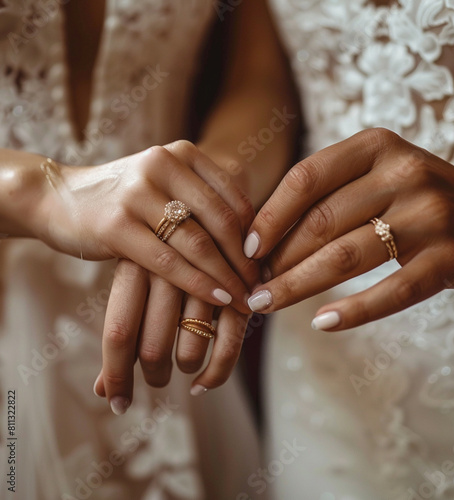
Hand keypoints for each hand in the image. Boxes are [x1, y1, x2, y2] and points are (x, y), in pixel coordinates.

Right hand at [38, 140, 258, 312]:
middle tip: (259, 287)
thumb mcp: (165, 189)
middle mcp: (162, 165)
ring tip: (243, 299)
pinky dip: (197, 283)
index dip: (256, 235)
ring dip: (226, 276)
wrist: (59, 198)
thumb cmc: (125, 200)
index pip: (234, 199)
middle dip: (245, 261)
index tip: (265, 265)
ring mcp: (137, 193)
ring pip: (197, 243)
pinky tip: (216, 299)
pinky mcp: (115, 224)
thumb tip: (251, 246)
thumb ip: (201, 205)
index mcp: (182, 154)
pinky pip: (167, 260)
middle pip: (221, 220)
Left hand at [93, 260, 249, 414]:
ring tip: (181, 364)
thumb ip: (123, 331)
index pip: (118, 333)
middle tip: (156, 377)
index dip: (115, 376)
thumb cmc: (165, 256)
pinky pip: (227, 347)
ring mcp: (206, 281)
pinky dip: (215, 374)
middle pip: (152, 350)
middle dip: (154, 375)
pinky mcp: (238, 290)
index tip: (117, 404)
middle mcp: (169, 272)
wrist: (212, 210)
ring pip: (189, 352)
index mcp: (134, 265)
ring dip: (183, 369)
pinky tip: (203, 383)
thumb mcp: (136, 280)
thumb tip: (100, 393)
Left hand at [244, 128, 453, 329]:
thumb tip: (264, 237)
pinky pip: (392, 291)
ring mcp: (430, 216)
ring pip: (346, 257)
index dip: (269, 216)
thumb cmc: (415, 194)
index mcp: (376, 146)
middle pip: (321, 222)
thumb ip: (328, 193)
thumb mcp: (375, 173)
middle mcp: (403, 174)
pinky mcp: (448, 259)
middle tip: (252, 286)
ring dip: (298, 286)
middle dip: (278, 260)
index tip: (246, 249)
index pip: (306, 178)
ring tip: (267, 304)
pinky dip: (353, 311)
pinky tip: (321, 323)